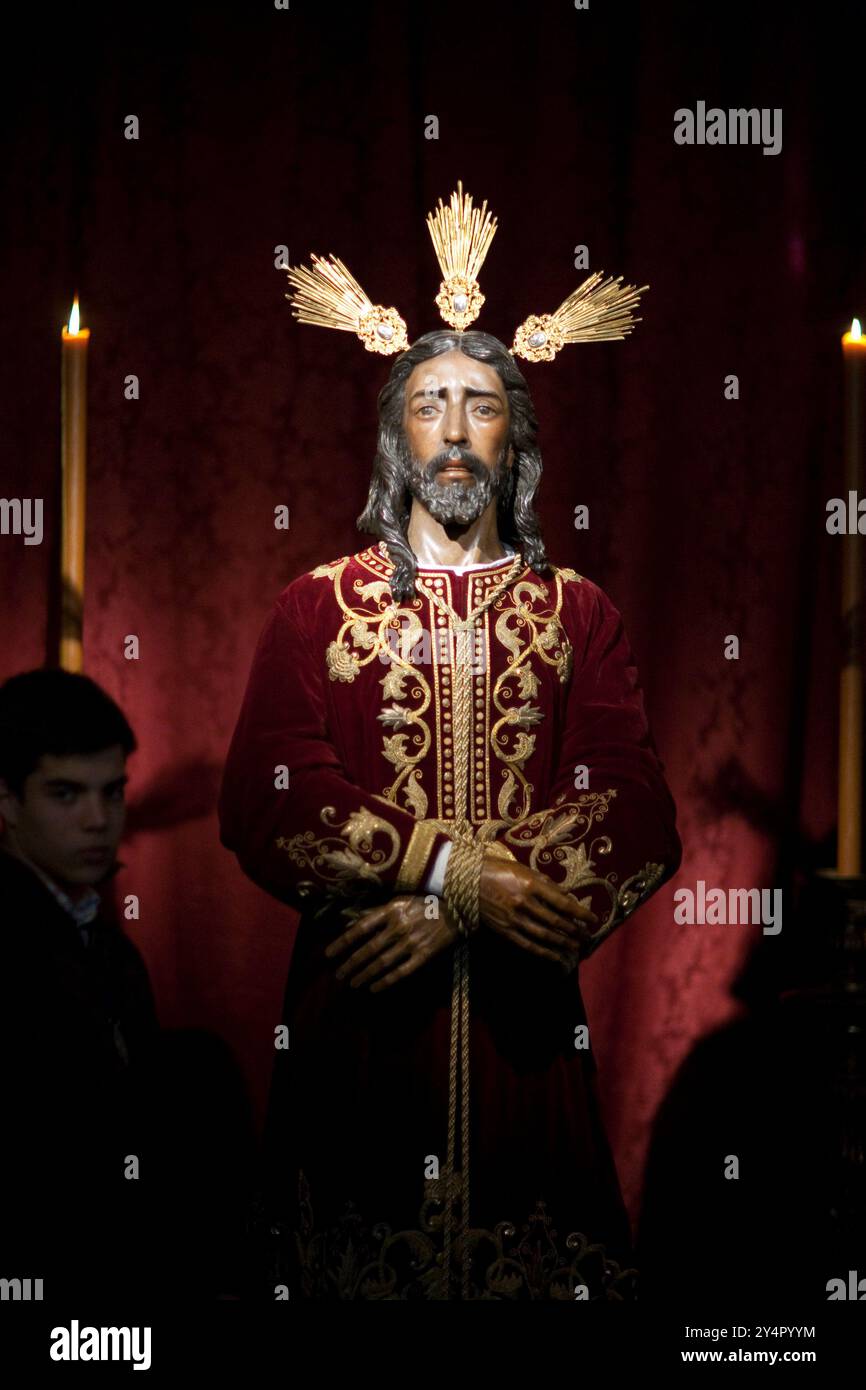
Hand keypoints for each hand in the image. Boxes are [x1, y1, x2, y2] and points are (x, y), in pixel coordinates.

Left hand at [323, 894, 457, 992]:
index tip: (329, 954)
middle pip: (367, 950)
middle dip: (350, 964)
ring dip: (364, 974)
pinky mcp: (424, 955)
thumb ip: (378, 912)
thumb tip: (353, 922)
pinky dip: (385, 982)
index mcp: (390, 910)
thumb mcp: (400, 900)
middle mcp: (398, 927)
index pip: (359, 929)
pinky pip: (401, 972)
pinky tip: (374, 987)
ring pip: (381, 963)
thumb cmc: (426, 902)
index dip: (342, 942)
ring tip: (352, 983)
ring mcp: (411, 942)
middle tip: (338, 975)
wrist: (459, 908)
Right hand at [478, 855, 598, 964]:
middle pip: (556, 921)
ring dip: (563, 943)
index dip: (580, 913)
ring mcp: (513, 918)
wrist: (467, 879)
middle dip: (575, 931)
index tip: (593, 919)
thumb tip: (567, 897)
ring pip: (544, 935)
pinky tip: (555, 956)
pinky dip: (543, 952)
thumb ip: (546, 883)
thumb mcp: (524, 869)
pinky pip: (527, 944)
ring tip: (576, 948)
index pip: (562, 903)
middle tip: (588, 936)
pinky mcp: (504, 929)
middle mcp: (524, 902)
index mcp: (531, 884)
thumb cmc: (499, 870)